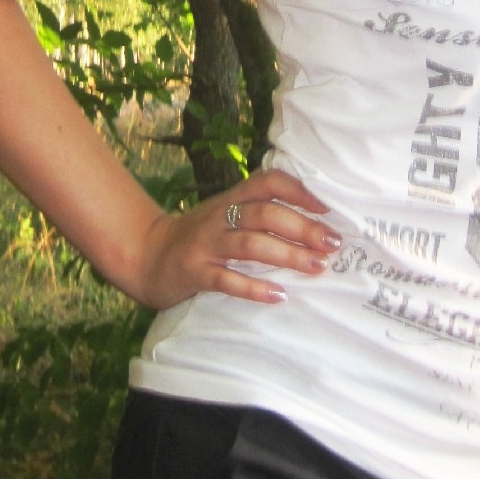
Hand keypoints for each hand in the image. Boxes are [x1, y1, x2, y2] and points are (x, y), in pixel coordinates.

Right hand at [135, 168, 341, 309]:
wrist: (147, 255)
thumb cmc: (200, 236)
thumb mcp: (226, 214)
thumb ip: (258, 211)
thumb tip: (314, 222)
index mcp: (232, 199)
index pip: (269, 183)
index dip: (300, 192)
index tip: (327, 209)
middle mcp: (220, 216)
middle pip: (266, 214)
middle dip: (303, 228)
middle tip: (332, 244)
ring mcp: (206, 244)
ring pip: (251, 244)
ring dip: (288, 255)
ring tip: (316, 267)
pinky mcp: (195, 272)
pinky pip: (227, 279)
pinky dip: (254, 287)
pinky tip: (278, 295)